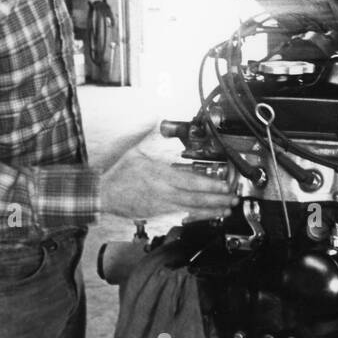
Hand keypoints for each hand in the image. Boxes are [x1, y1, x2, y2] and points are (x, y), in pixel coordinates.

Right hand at [100, 133, 236, 220]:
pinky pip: (183, 214)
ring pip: (191, 209)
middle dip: (217, 199)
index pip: (190, 181)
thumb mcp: (135, 151)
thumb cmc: (119, 174)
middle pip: (195, 198)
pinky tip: (209, 215)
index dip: (210, 184)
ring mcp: (163, 205)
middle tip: (233, 197)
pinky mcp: (160, 213)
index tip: (224, 184)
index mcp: (160, 175)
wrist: (103, 195)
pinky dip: (198, 215)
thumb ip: (150, 136)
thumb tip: (157, 121)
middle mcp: (164, 192)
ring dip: (211, 209)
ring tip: (227, 208)